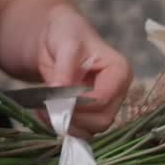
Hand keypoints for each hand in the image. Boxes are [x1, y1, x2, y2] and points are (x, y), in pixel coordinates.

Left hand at [36, 6, 132, 135]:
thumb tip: (59, 94)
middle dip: (72, 117)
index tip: (55, 98)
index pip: (103, 99)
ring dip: (66, 125)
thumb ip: (64, 69)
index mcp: (119, 71)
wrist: (56, 38)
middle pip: (101, 120)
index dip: (77, 103)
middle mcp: (118, 92)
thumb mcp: (65, 43)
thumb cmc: (66, 33)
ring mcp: (106, 106)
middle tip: (47, 107)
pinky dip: (63, 127)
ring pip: (91, 130)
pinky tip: (48, 113)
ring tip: (45, 109)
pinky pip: (81, 131)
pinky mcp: (92, 114)